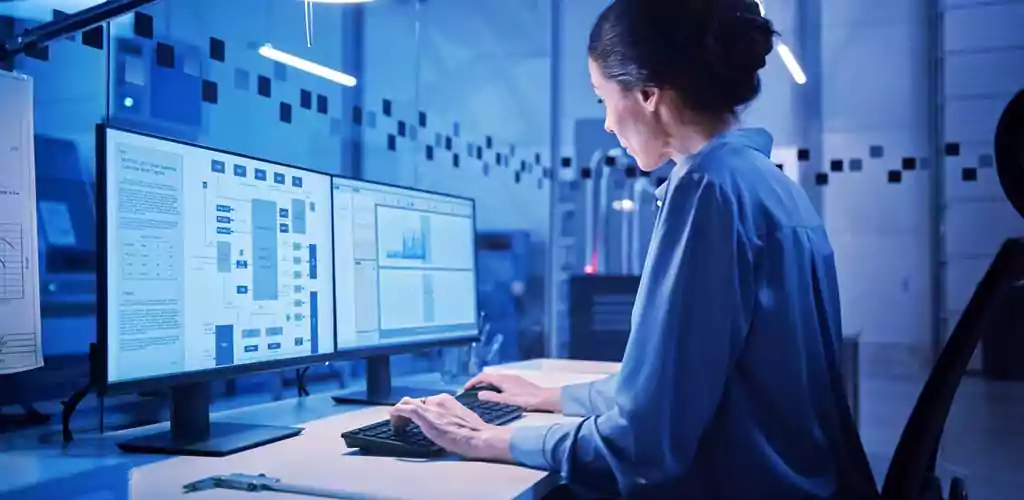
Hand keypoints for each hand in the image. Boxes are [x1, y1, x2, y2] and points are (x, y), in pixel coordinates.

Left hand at [388, 393, 513, 461]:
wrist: (477, 436)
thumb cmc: (474, 432)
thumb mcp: (461, 419)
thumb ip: (450, 417)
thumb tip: (445, 423)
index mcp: (447, 399)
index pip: (426, 401)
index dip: (418, 410)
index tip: (415, 420)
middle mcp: (437, 399)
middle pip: (415, 401)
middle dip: (407, 411)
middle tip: (403, 424)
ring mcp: (430, 407)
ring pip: (407, 403)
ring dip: (400, 413)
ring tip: (397, 425)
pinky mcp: (424, 416)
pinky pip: (404, 409)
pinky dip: (396, 413)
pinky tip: (392, 419)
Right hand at [463, 372, 561, 412]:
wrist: (543, 398)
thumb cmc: (525, 400)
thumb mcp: (505, 400)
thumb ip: (491, 397)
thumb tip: (479, 394)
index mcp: (502, 379)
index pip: (483, 376)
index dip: (472, 382)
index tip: (465, 389)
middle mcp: (506, 376)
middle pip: (489, 377)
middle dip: (478, 383)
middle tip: (471, 392)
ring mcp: (513, 378)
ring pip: (496, 379)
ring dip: (487, 385)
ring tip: (482, 394)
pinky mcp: (518, 383)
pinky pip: (502, 382)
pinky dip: (495, 386)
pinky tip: (497, 395)